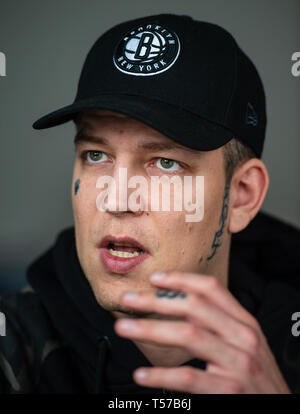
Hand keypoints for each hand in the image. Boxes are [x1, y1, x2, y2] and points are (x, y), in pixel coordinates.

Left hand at [114, 271, 291, 393]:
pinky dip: (161, 376)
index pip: (211, 289)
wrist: (280, 410)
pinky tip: (141, 375)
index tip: (154, 278)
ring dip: (150, 329)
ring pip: (188, 335)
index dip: (181, 279)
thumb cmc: (256, 377)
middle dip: (156, 300)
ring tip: (124, 328)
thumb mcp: (245, 343)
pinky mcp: (231, 391)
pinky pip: (189, 377)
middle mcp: (243, 337)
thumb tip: (180, 307)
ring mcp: (239, 364)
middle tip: (128, 299)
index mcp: (245, 322)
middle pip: (194, 307)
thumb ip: (220, 324)